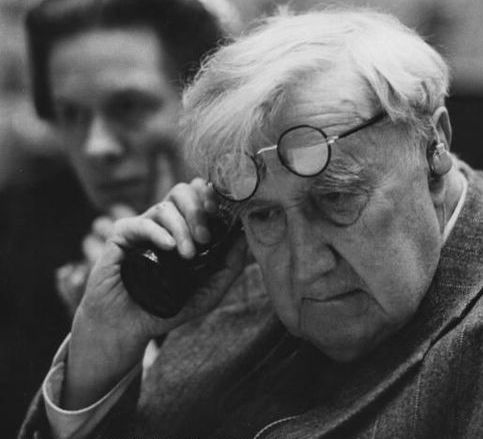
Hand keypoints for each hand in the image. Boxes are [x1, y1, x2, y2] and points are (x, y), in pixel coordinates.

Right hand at [64, 178, 247, 408]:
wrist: (130, 326)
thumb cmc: (169, 307)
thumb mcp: (208, 291)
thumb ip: (229, 266)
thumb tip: (245, 237)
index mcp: (185, 228)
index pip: (198, 196)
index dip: (210, 195)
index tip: (218, 210)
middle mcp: (164, 223)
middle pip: (182, 192)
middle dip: (197, 210)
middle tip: (205, 239)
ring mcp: (142, 227)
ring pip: (165, 207)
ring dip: (181, 228)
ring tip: (187, 256)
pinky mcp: (121, 235)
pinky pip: (141, 223)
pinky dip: (158, 233)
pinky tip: (169, 247)